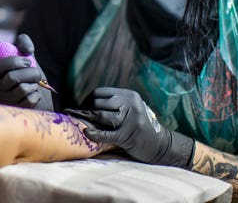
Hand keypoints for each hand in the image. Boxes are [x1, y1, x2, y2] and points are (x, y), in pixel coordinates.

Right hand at [0, 34, 53, 110]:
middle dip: (30, 73)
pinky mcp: (14, 110)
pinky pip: (29, 101)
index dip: (15, 61)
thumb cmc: (26, 72)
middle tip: (37, 73)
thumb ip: (24, 44)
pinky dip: (36, 95)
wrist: (34, 92)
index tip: (28, 61)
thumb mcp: (24, 55)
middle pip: (12, 78)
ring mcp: (3, 101)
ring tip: (34, 83)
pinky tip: (33, 94)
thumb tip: (26, 48)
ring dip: (33, 84)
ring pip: (22, 89)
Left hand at [65, 87, 192, 167]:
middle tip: (78, 116)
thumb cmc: (138, 127)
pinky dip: (95, 133)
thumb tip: (84, 104)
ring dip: (89, 120)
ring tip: (80, 122)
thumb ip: (113, 104)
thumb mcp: (130, 109)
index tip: (81, 107)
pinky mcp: (130, 135)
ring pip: (102, 116)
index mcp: (129, 95)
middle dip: (86, 110)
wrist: (159, 145)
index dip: (88, 99)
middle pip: (99, 103)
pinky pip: (108, 134)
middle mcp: (131, 104)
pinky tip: (87, 132)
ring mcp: (132, 120)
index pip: (100, 92)